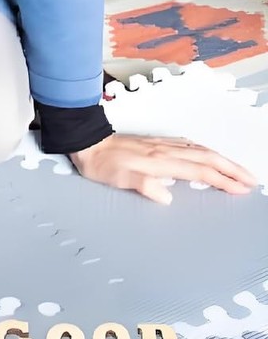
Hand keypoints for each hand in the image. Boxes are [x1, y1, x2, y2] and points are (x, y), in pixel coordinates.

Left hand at [70, 134, 257, 204]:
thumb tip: (166, 196)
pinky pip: (191, 146)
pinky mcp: (158, 142)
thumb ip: (142, 185)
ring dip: (224, 160)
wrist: (87, 142)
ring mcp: (163, 144)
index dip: (222, 181)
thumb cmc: (100, 163)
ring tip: (239, 170)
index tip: (241, 189)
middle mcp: (166, 150)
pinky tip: (210, 155)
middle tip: (252, 181)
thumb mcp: (116, 178)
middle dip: (232, 170)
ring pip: (202, 150)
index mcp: (159, 161)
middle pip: (208, 158)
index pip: (199, 172)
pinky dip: (207, 152)